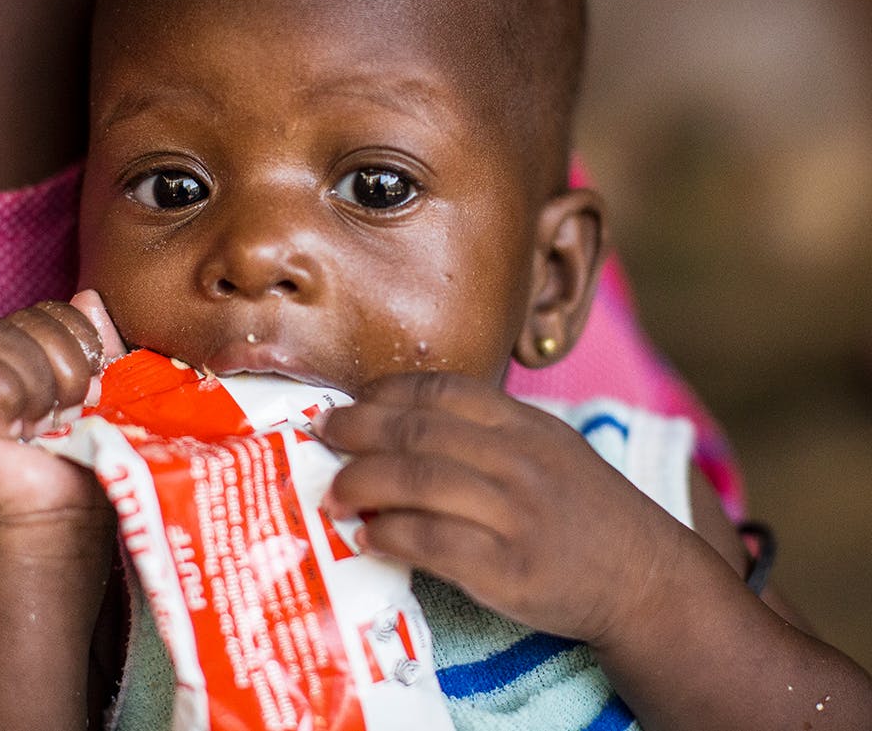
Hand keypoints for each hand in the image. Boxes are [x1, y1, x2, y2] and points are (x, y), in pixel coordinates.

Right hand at [0, 289, 126, 528]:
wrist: (62, 516)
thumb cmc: (87, 458)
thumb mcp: (111, 392)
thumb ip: (103, 345)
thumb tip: (90, 298)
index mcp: (29, 346)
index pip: (56, 309)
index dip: (83, 344)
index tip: (93, 391)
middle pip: (30, 317)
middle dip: (66, 367)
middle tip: (68, 414)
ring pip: (0, 336)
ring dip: (38, 387)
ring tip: (42, 425)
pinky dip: (4, 400)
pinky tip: (10, 431)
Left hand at [314, 372, 685, 644]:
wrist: (645, 578)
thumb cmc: (585, 510)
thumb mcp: (548, 447)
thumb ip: (486, 431)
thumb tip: (402, 427)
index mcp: (524, 424)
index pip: (440, 390)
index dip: (384, 393)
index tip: (350, 402)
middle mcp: (518, 460)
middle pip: (418, 432)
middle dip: (357, 430)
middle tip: (322, 436)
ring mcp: (515, 515)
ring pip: (419, 481)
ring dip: (361, 483)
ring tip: (332, 494)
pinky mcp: (509, 570)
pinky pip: (434, 543)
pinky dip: (391, 536)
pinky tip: (368, 538)